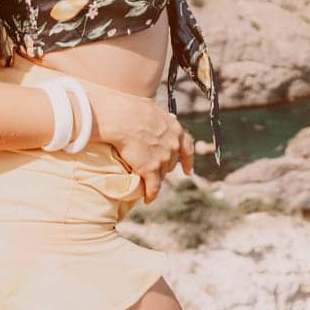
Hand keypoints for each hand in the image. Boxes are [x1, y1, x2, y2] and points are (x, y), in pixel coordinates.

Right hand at [83, 82, 194, 203]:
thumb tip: (150, 119)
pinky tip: (147, 199)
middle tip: (154, 170)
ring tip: (147, 183)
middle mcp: (173, 144)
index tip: (187, 170)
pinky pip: (153, 187)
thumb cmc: (130, 109)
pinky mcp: (151, 169)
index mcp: (175, 129)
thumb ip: (156, 120)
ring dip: (155, 179)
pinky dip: (151, 194)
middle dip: (164, 167)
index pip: (187, 147)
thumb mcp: (151, 110)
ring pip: (161, 174)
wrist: (121, 118)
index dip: (187, 160)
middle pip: (171, 162)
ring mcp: (163, 158)